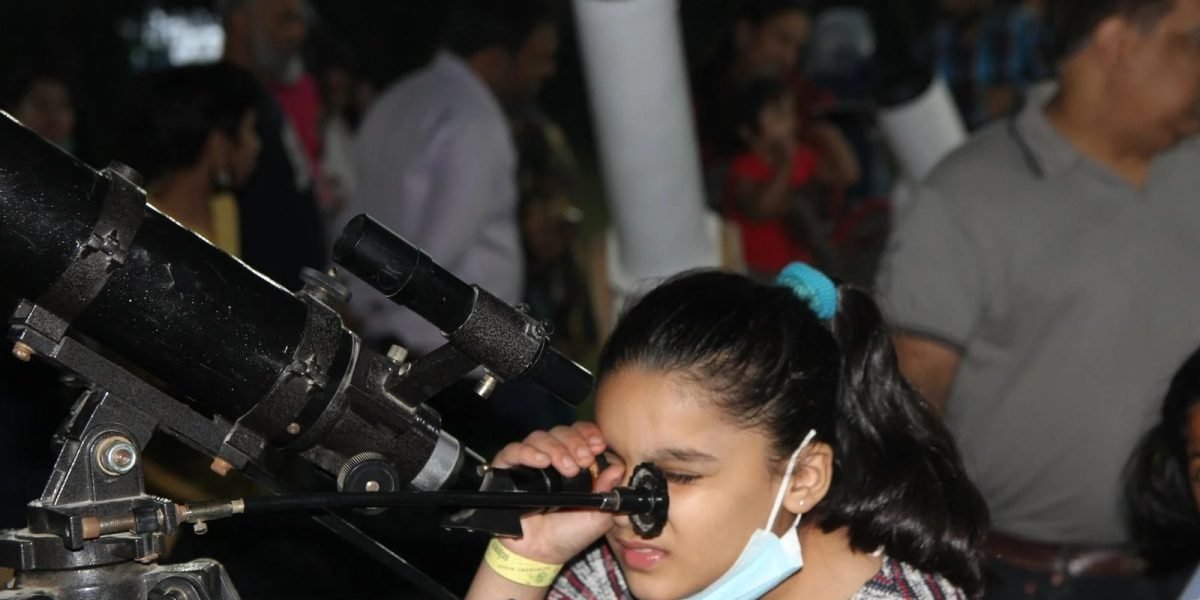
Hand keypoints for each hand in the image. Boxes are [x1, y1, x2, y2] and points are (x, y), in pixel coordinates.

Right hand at [490, 422, 624, 564]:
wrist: (542, 554)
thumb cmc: (569, 533)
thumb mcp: (599, 516)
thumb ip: (609, 492)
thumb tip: (618, 468)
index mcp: (576, 462)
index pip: (581, 433)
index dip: (589, 434)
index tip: (598, 446)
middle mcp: (553, 458)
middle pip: (561, 432)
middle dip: (575, 442)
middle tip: (583, 461)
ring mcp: (529, 462)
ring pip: (540, 437)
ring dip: (556, 448)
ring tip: (566, 468)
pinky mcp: (507, 470)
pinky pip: (513, 450)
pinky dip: (527, 452)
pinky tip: (540, 462)